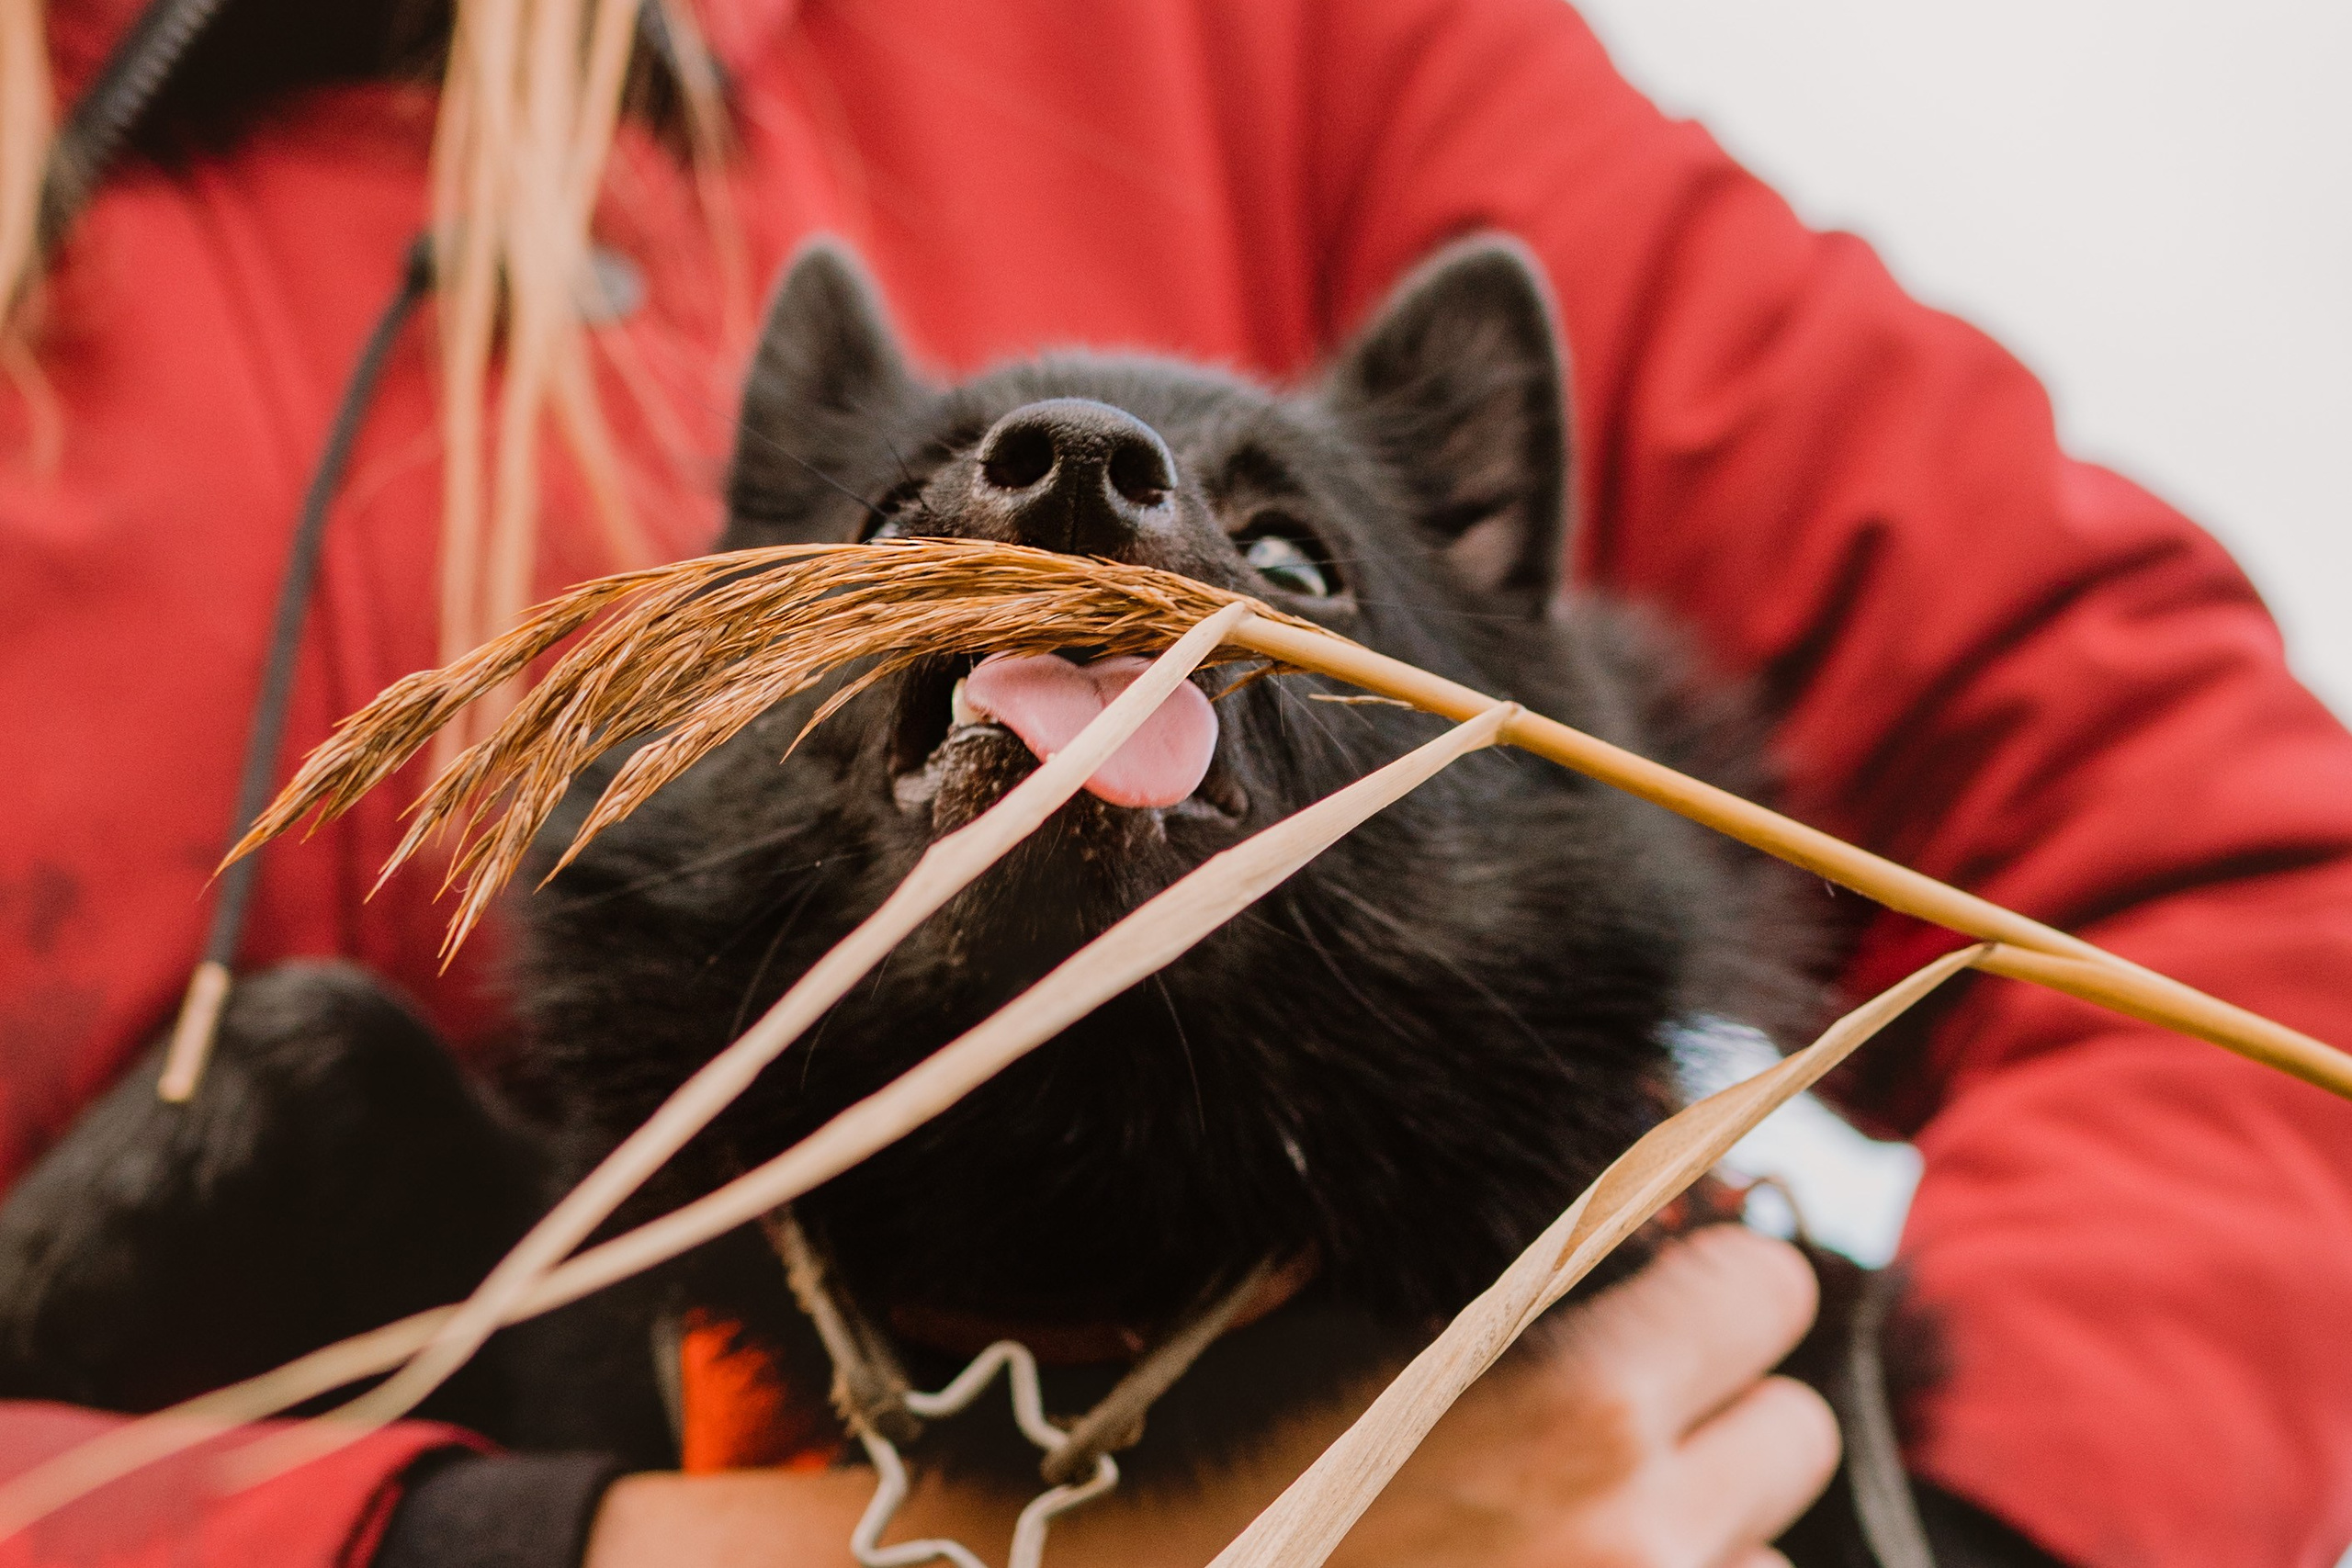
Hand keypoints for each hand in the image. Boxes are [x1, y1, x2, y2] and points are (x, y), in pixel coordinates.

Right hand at [1331, 1225, 1839, 1567]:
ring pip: (1765, 1564)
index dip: (1716, 1285)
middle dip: (1718, 1421)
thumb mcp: (1364, 1343)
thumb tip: (1643, 1238)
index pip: (1768, 1291)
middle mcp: (1638, 1534)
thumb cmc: (1229, 1475)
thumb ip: (1520, 1291)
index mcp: (1577, 1406)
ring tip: (1568, 1541)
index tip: (1676, 1299)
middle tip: (1619, 1434)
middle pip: (1794, 1433)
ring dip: (1695, 1545)